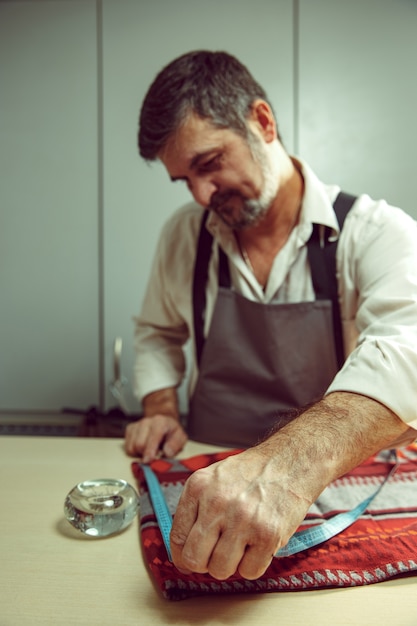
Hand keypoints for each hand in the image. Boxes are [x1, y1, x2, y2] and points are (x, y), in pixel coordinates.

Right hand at [124, 415, 187, 460]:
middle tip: (154, 456)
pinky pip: (127, 447)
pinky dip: (134, 451)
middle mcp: (146, 421)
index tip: (148, 460)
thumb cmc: (171, 432)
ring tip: (149, 450)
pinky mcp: (130, 429)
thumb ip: (175, 444)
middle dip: (146, 454)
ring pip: (132, 447)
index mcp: (160, 422)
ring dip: (140, 453)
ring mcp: (137, 424)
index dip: (150, 450)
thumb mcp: (180, 437)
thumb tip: (167, 452)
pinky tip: (143, 448)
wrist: (163, 422)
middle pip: (140, 444)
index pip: (153, 437)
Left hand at [170, 445, 312, 580]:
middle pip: (194, 559)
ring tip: (240, 545)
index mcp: (198, 487)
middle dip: (204, 564)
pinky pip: (249, 572)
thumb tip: (183, 548)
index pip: (177, 538)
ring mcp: (242, 520)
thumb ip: (196, 508)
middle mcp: (217, 503)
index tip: (189, 559)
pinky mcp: (267, 535)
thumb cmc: (252, 472)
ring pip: (220, 570)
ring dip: (230, 565)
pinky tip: (257, 546)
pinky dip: (253, 565)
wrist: (290, 462)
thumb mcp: (214, 478)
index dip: (182, 556)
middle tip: (216, 556)